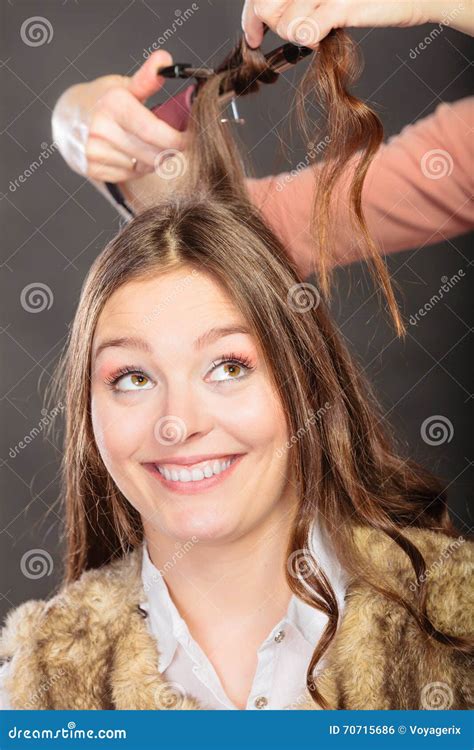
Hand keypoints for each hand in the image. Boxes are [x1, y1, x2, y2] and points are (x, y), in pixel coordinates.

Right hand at [52, 50, 187, 183]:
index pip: (154, 131)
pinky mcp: (93, 169)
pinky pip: (129, 176)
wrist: (67, 118)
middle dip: (170, 151)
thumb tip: (165, 60)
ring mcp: (95, 151)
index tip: (189, 139)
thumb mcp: (123, 85)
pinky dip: (137, 169)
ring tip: (150, 147)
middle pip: (153, 153)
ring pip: (143, 167)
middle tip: (175, 145)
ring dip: (154, 160)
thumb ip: (147, 78)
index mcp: (113, 104)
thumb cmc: (102, 100)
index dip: (178, 140)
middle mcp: (101, 129)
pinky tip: (132, 156)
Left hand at [241, 1, 470, 48]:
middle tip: (284, 36)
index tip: (253, 35)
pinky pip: (306, 31)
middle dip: (271, 28)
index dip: (251, 16)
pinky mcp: (342, 3)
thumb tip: (271, 18)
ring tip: (317, 31)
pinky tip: (322, 36)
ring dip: (296, 36)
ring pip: (285, 23)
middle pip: (266, 6)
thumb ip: (302, 2)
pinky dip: (309, 39)